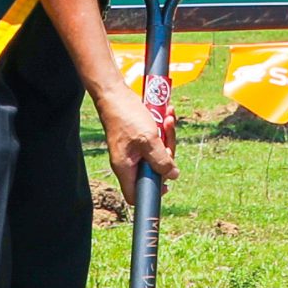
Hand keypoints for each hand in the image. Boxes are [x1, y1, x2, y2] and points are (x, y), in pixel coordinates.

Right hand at [95, 78, 176, 198]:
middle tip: (167, 136)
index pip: (136, 195)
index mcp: (126, 168)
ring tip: (169, 118)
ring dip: (167, 137)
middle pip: (153, 171)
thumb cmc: (127, 116)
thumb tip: (173, 175)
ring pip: (157, 153)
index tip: (166, 179)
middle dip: (166, 153)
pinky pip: (155, 140)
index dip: (153, 192)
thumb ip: (161, 160)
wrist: (115, 93)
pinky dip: (162, 129)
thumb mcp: (148, 139)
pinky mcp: (138, 138)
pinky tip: (167, 114)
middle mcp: (128, 162)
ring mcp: (133, 150)